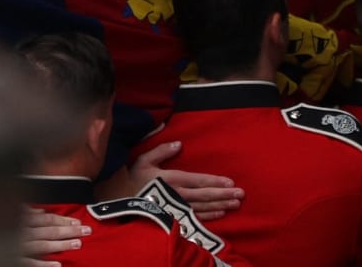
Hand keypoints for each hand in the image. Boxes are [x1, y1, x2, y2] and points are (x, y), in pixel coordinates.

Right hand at [20, 206, 91, 266]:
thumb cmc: (5, 226)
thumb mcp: (14, 215)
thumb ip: (27, 213)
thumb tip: (40, 211)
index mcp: (25, 220)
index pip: (48, 219)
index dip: (64, 220)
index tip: (78, 222)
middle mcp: (25, 232)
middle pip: (50, 231)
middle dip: (69, 231)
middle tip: (86, 231)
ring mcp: (21, 246)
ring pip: (44, 246)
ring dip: (61, 245)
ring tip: (77, 244)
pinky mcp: (17, 258)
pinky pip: (31, 262)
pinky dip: (45, 264)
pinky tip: (58, 264)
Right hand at [129, 140, 243, 220]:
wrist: (120, 199)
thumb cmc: (134, 178)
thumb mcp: (145, 160)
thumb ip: (162, 151)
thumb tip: (179, 144)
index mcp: (172, 179)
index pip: (198, 180)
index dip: (215, 181)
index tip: (231, 182)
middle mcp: (178, 194)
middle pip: (205, 195)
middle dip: (224, 194)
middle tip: (241, 194)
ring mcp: (177, 207)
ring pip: (203, 207)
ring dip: (221, 205)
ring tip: (235, 204)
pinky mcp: (175, 216)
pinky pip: (195, 217)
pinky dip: (209, 216)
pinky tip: (220, 213)